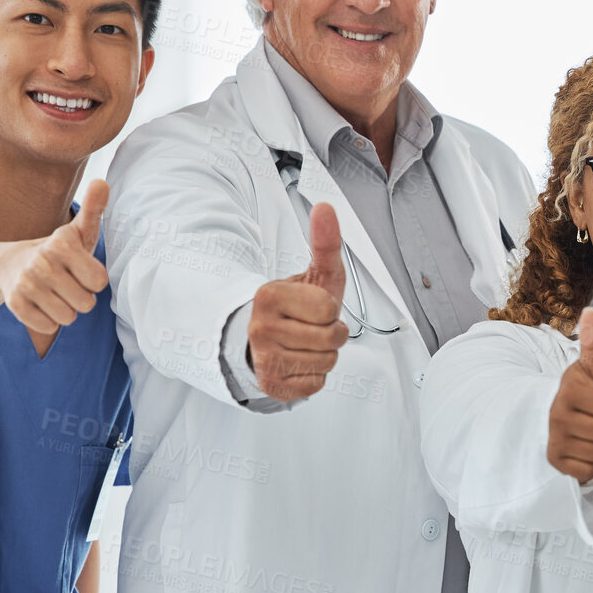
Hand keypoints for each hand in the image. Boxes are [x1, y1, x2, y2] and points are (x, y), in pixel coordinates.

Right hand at [0, 179, 110, 333]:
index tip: (80, 268)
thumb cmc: (56, 251)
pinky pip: (49, 327)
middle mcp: (42, 262)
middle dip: (80, 297)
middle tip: (66, 283)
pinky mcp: (14, 305)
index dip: (94, 279)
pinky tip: (39, 302)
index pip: (100, 281)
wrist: (6, 264)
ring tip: (53, 292)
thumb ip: (94, 209)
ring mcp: (25, 284)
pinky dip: (48, 320)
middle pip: (86, 304)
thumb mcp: (76, 231)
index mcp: (61, 244)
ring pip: (68, 318)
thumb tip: (102, 182)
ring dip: (65, 310)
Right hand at [247, 203, 349, 401]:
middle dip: (332, 333)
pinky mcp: (271, 385)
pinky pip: (317, 383)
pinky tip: (299, 362)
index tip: (314, 308)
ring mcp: (263, 359)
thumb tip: (325, 207)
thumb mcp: (314, 274)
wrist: (263, 338)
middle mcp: (260, 328)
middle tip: (313, 327)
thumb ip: (324, 243)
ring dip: (325, 354)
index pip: (327, 309)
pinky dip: (315, 375)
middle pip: (332, 338)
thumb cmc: (296, 306)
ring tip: (306, 344)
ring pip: (327, 363)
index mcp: (268, 296)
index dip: (330, 310)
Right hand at [547, 307, 592, 482]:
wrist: (550, 420)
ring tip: (587, 435)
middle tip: (592, 421)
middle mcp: (558, 416)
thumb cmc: (579, 395)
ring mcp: (555, 441)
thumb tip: (590, 311)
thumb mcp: (588, 370)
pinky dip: (591, 464)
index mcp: (569, 391)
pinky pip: (591, 470)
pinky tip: (580, 451)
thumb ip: (592, 343)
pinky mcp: (555, 463)